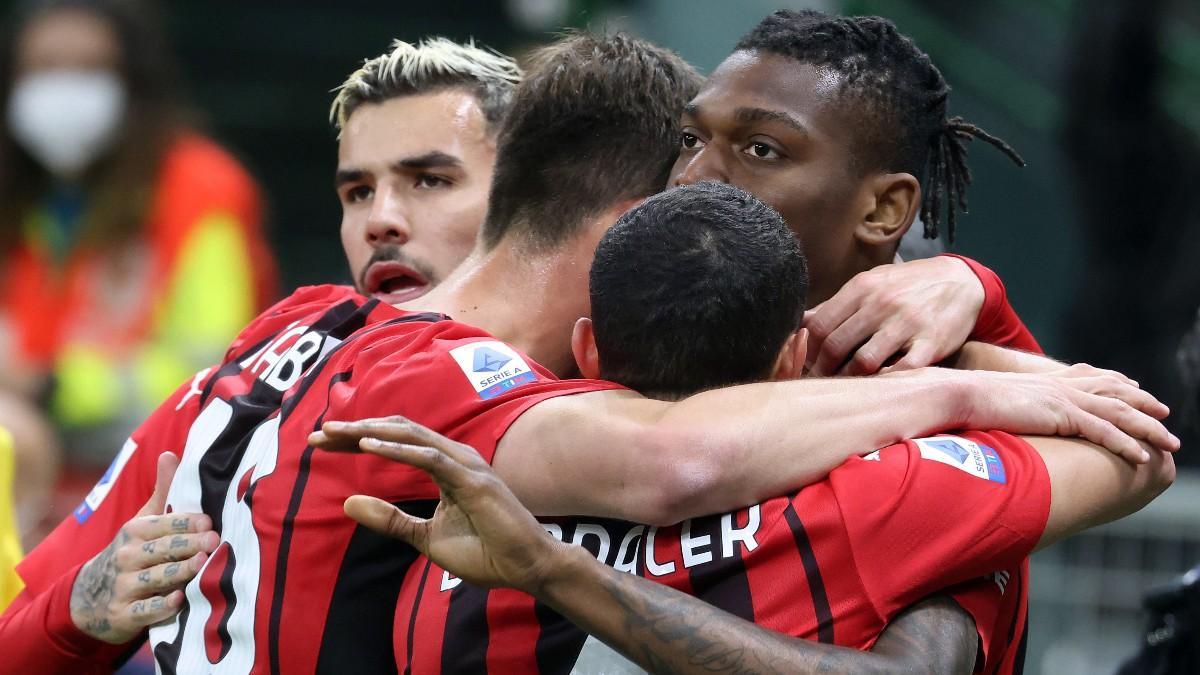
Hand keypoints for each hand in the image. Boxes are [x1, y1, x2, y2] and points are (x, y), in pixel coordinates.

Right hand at [69, 452, 218, 643]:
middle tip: (214, 541)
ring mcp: (124, 587)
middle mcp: (127, 557)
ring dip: (179, 572)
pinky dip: (161, 607)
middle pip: (162, 549)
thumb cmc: (130, 551)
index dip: (186, 523)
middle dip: (187, 544)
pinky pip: (144, 611)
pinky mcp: (124, 615)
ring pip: (155, 578)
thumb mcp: (141, 521)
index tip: (209, 522)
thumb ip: (162, 491)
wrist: (89, 597)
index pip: (163, 524)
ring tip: (202, 565)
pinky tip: (179, 601)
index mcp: (135, 531)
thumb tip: (170, 453)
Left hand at [333, 418, 563, 594]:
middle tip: (318, 434)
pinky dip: (397, 450)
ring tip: (336, 433)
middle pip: (398, 431)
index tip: (322, 444)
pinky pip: (429, 458)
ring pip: (411, 436)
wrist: (525, 567)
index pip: (396, 442)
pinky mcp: (473, 481)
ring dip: (370, 431)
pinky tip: (367, 446)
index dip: (357, 439)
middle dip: (356, 429)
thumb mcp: (424, 537)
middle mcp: (455, 458)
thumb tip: (346, 503)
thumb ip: (390, 519)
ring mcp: (465, 466)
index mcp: (445, 466)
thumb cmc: (485, 551)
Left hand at [806, 257, 983, 375]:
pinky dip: (884, 382)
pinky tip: (878, 385)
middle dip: (823, 369)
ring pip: (863, 362)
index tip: (808, 363)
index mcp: (862, 288)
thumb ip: (839, 304)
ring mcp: (906, 324)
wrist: (962, 281)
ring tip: (846, 386)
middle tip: (822, 382)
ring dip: (850, 379)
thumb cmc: (907, 286)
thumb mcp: (872, 283)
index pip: (820, 325)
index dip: (808, 350)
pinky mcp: (930, 344)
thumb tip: (802, 324)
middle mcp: (881, 304)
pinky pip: (900, 372)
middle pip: (835, 346)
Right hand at [953, 368, 1178, 462]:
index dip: (1116, 382)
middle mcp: (1058, 385)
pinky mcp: (1059, 413)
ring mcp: (1061, 398)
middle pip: (1112, 391)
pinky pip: (1102, 430)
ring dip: (1147, 428)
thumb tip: (998, 419)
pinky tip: (1142, 458)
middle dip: (1142, 403)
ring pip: (1117, 411)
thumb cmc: (964, 403)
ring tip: (1170, 443)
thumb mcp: (991, 403)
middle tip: (1166, 414)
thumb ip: (1006, 408)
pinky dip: (1125, 444)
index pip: (1089, 376)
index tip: (1135, 387)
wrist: (956, 396)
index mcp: (1044, 382)